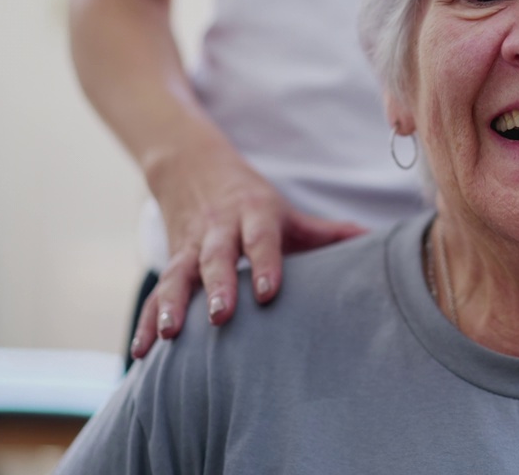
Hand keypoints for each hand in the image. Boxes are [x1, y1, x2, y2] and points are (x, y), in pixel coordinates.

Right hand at [129, 136, 365, 358]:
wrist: (192, 166)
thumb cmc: (252, 202)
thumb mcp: (287, 212)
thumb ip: (326, 233)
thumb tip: (376, 241)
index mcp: (254, 215)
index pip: (262, 239)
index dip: (266, 263)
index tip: (269, 292)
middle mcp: (220, 230)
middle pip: (216, 257)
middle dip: (217, 286)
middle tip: (221, 315)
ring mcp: (191, 246)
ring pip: (179, 275)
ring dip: (172, 305)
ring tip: (170, 335)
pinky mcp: (171, 260)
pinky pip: (156, 293)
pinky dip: (147, 321)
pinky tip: (142, 352)